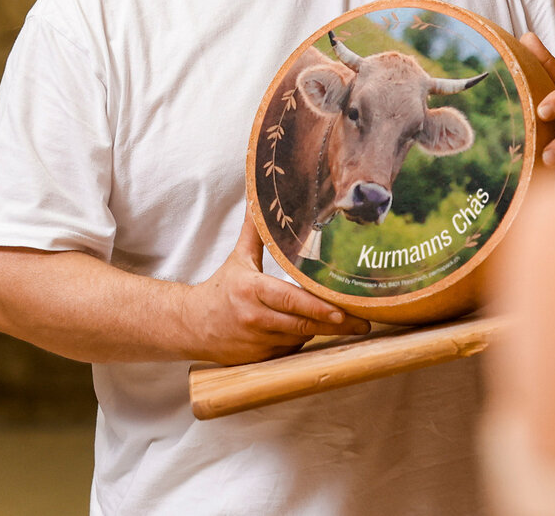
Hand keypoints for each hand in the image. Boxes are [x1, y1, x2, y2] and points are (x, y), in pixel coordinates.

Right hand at [183, 214, 369, 364]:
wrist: (191, 325)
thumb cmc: (222, 288)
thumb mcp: (239, 257)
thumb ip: (256, 230)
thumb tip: (259, 195)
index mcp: (251, 290)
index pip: (290, 300)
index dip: (317, 307)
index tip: (341, 311)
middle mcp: (254, 318)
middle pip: (302, 324)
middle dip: (335, 324)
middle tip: (363, 323)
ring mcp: (257, 342)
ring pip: (300, 337)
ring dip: (320, 330)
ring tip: (347, 322)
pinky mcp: (259, 359)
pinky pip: (291, 350)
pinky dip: (303, 340)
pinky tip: (312, 330)